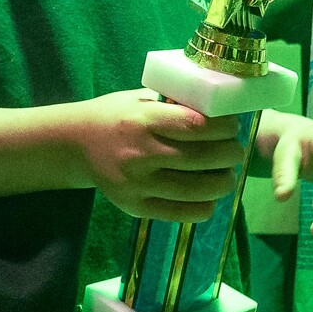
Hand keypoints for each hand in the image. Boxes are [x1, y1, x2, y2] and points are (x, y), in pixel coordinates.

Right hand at [74, 89, 246, 222]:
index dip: (224, 127)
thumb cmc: (118, 116)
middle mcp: (139, 153)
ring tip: (227, 174)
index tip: (232, 126)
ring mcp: (136, 184)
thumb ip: (176, 104)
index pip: (196, 126)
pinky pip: (180, 213)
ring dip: (223, 182)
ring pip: (196, 189)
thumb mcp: (142, 99)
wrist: (76, 144)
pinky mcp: (134, 207)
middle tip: (235, 151)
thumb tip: (222, 108)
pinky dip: (204, 207)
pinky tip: (210, 197)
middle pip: (202, 158)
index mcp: (142, 120)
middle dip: (230, 154)